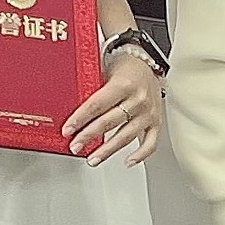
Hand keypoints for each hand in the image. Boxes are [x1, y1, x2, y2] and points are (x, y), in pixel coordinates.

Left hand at [62, 48, 162, 164]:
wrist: (147, 63)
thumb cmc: (124, 67)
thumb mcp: (105, 71)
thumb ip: (92, 90)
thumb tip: (69, 108)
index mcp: (123, 84)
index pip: (97, 105)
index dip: (80, 119)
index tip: (68, 130)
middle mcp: (138, 99)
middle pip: (109, 122)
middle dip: (89, 136)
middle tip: (75, 146)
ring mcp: (148, 112)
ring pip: (126, 136)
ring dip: (107, 150)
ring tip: (93, 158)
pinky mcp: (156, 121)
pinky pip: (151, 142)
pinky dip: (140, 154)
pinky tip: (128, 161)